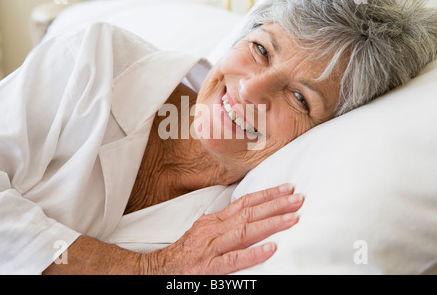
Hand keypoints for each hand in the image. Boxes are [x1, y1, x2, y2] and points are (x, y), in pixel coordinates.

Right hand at [146, 183, 303, 274]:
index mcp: (214, 220)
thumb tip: (249, 215)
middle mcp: (214, 229)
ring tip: (294, 218)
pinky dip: (253, 253)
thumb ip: (225, 223)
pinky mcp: (209, 268)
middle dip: (276, 204)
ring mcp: (211, 248)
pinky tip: (271, 249)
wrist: (159, 269)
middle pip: (249, 213)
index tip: (287, 188)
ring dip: (271, 223)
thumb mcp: (204, 231)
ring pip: (244, 231)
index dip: (267, 195)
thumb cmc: (186, 252)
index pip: (245, 202)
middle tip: (298, 198)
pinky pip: (233, 259)